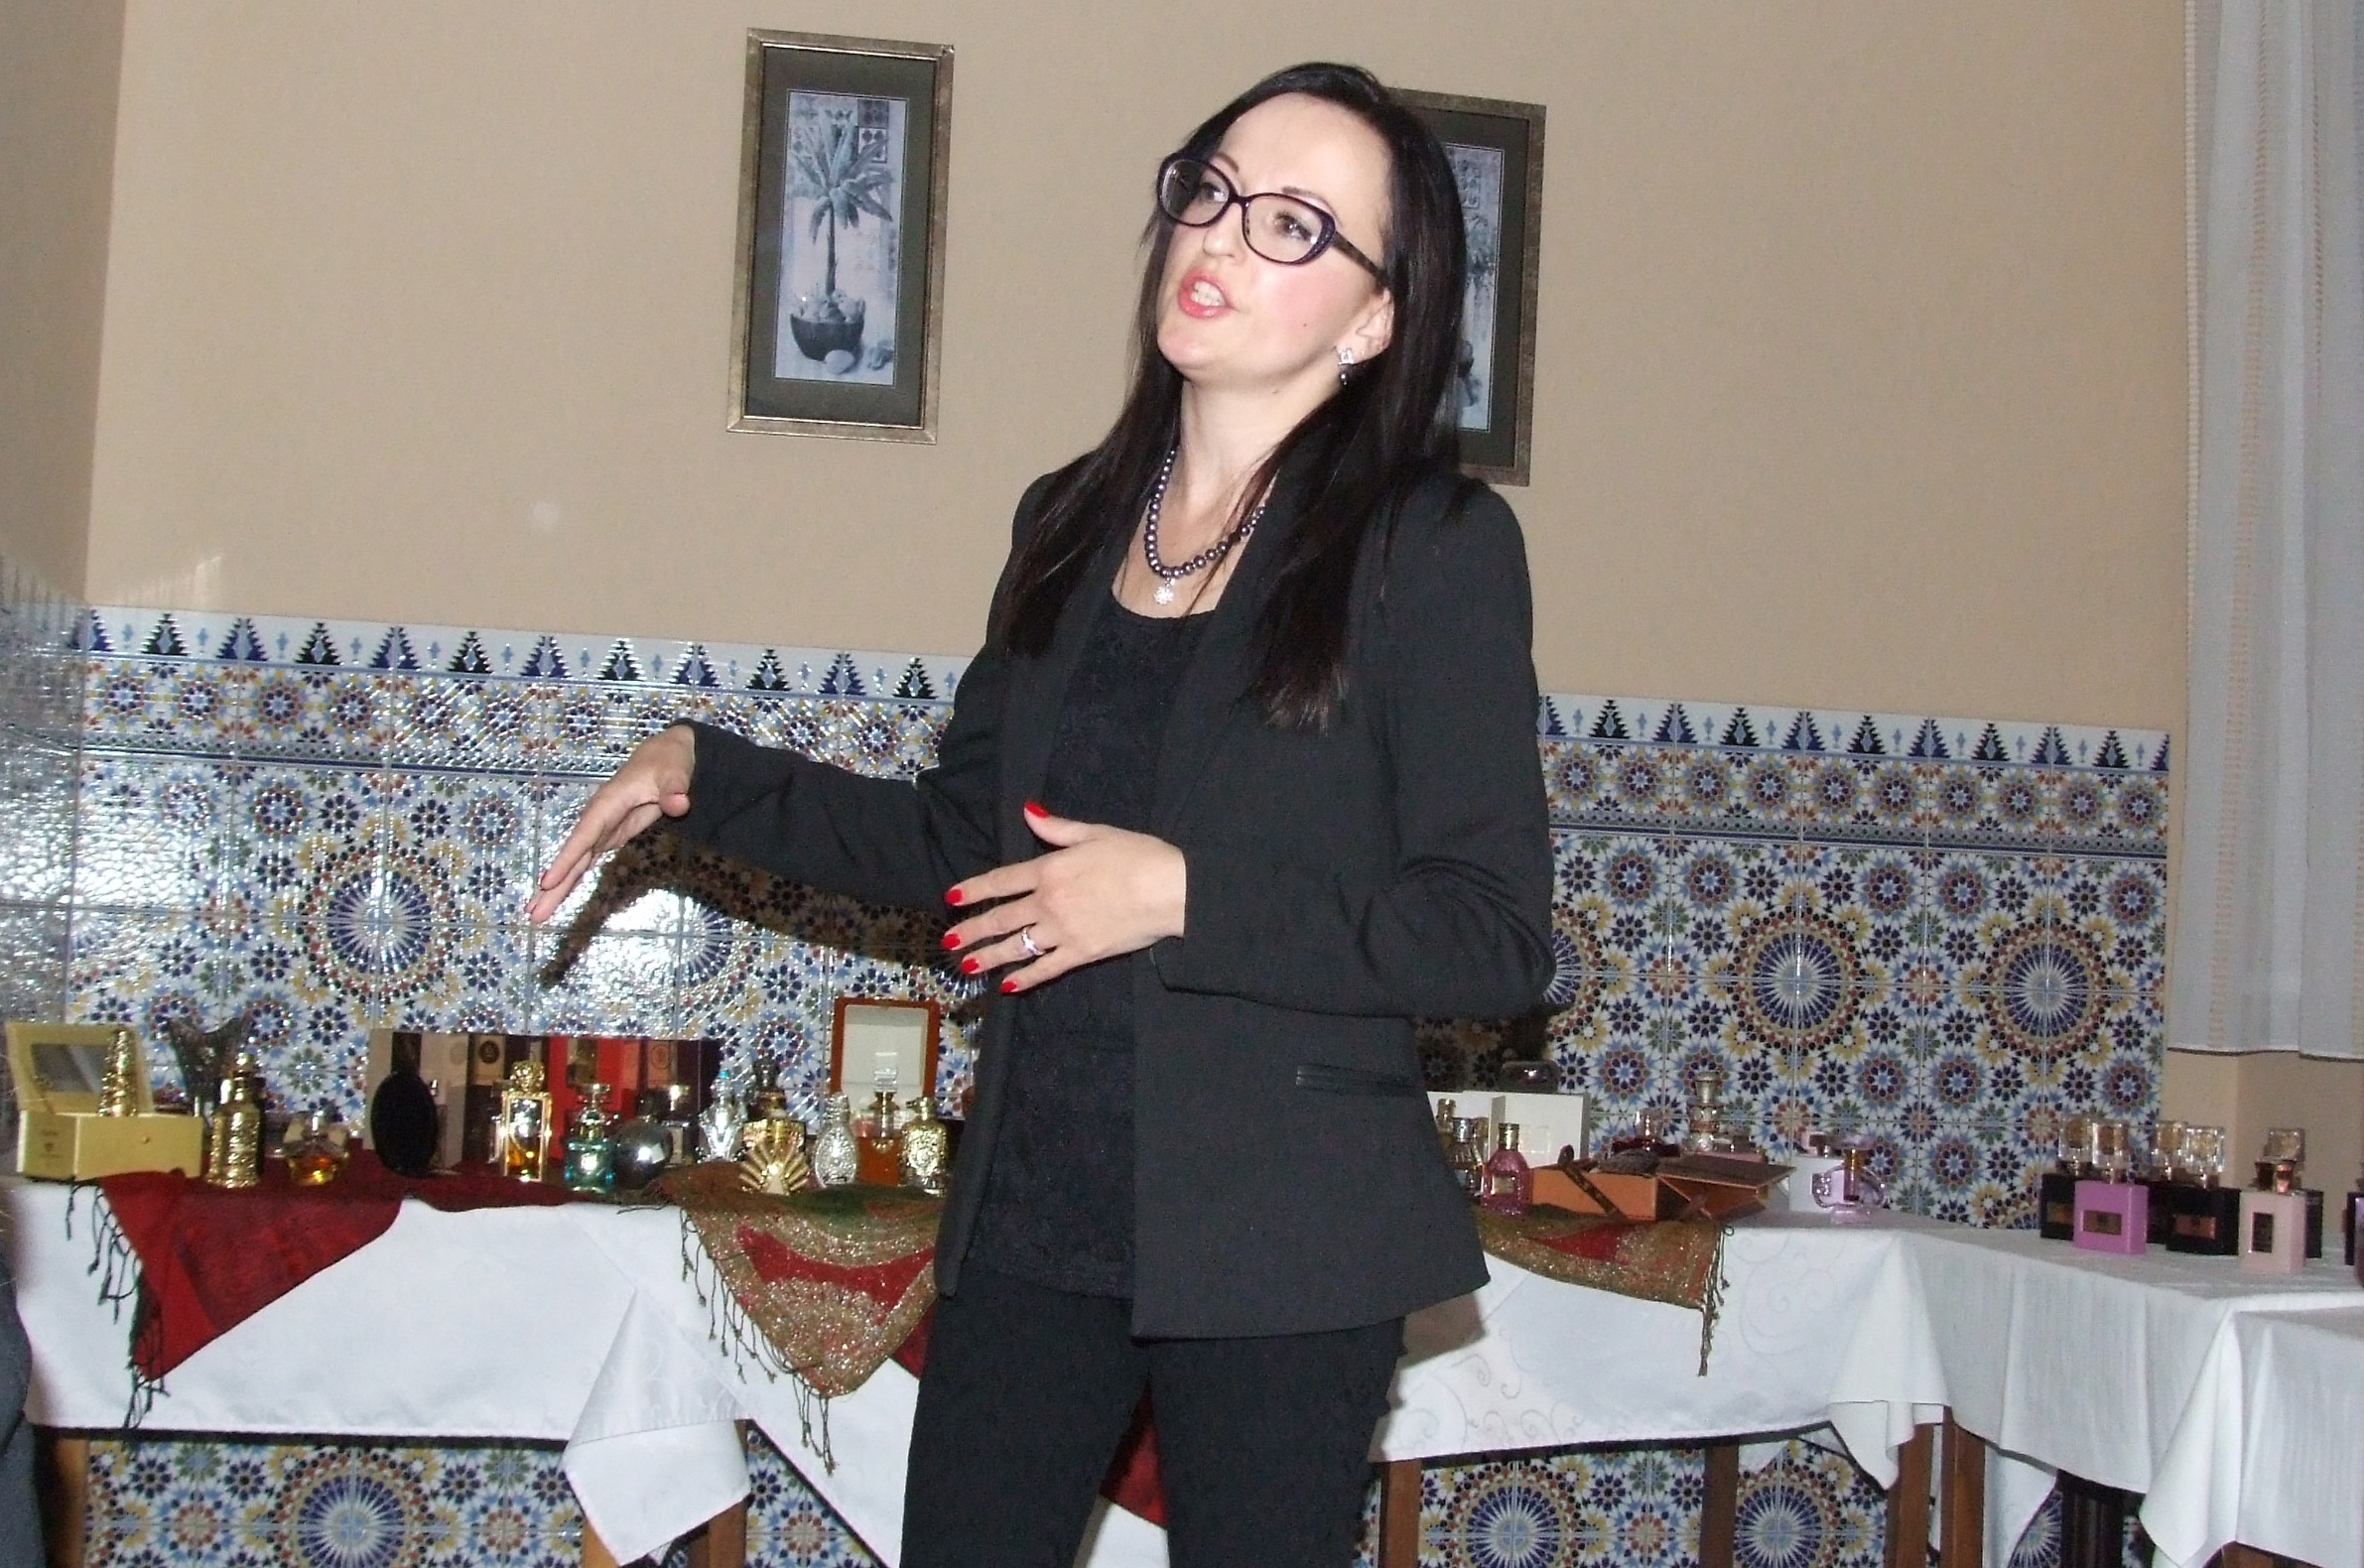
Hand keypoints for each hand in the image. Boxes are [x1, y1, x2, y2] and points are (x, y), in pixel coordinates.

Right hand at [527, 725, 695, 922]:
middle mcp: (598, 818)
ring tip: (535, 914)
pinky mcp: (609, 836)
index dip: (567, 859)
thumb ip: (675, 790)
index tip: (547, 882)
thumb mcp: (675, 773)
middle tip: (532, 913)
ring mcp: (601, 829)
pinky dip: (571, 879)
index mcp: (607, 804)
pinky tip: (556, 896)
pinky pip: (585, 861)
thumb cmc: (669, 762)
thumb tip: (679, 804)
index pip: (584, 835)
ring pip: (575, 862)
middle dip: (553, 884)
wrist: (668, 756)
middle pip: (573, 855)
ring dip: (556, 888)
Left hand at [942, 803, 1186, 992]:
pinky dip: (1026, 978)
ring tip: (967, 964)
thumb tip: (1027, 812)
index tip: (952, 898)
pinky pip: (1046, 969)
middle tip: (949, 940)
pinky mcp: (1082, 954)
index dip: (974, 889)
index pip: (1001, 881)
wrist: (1169, 889)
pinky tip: (1008, 986)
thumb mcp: (1095, 832)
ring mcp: (1063, 931)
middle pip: (1001, 918)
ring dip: (990, 956)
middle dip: (972, 930)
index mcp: (1049, 870)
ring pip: (1017, 946)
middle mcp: (1048, 902)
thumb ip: (1057, 828)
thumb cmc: (1137, 855)